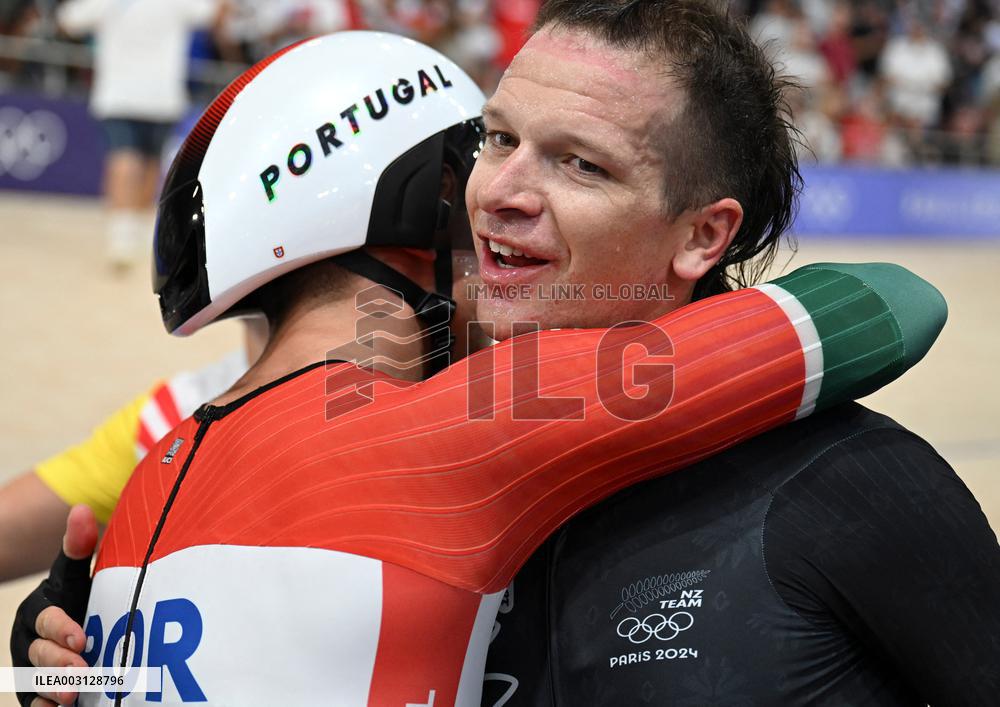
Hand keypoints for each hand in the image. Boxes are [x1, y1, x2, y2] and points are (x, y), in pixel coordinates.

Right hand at [10, 505, 97, 705]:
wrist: (82, 623)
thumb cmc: (80, 597)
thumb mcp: (78, 575)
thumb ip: (78, 545)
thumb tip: (82, 508)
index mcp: (39, 610)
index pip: (46, 619)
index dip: (61, 628)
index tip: (83, 637)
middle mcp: (29, 641)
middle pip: (40, 654)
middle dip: (60, 663)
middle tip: (82, 672)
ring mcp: (31, 668)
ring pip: (36, 681)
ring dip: (53, 689)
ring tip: (73, 696)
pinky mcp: (35, 691)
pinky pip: (33, 702)